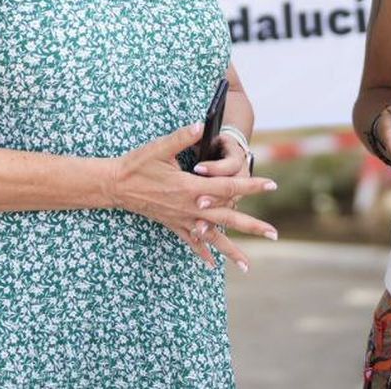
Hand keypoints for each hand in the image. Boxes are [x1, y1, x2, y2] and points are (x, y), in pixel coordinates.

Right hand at [108, 123, 278, 271]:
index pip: (228, 188)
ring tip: (248, 265)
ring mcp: (182, 219)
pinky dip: (202, 252)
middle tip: (275, 234)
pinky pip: (191, 242)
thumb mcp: (159, 147)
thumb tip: (201, 125)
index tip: (272, 185)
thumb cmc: (137, 164)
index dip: (251, 186)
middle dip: (252, 226)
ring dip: (231, 251)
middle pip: (227, 219)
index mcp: (190, 188)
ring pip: (211, 238)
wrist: (115, 186)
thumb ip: (182, 137)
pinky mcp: (173, 224)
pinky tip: (212, 264)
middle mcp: (190, 207)